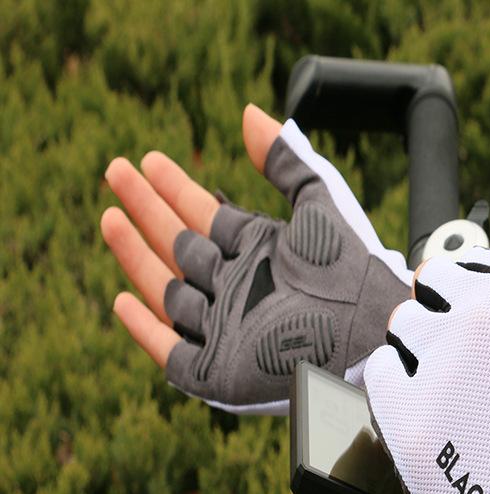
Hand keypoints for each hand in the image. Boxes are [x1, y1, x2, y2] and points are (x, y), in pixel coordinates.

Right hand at [103, 104, 410, 413]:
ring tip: (111, 216)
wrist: (368, 327)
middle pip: (180, 248)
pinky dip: (146, 329)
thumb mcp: (317, 202)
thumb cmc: (349, 268)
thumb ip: (284, 162)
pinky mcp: (220, 372)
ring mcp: (226, 331)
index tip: (149, 160)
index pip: (206, 219)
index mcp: (259, 256)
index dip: (176, 189)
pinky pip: (172, 351)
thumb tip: (249, 113)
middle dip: (148, 211)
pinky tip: (121, 299)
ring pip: (169, 293)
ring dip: (138, 257)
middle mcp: (239, 291)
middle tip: (116, 171)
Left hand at [364, 247, 489, 493]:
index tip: (456, 314)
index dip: (452, 292)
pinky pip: (376, 374)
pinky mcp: (403, 411)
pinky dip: (391, 395)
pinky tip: (423, 423)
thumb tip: (437, 297)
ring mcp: (437, 363)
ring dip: (411, 360)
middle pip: (421, 294)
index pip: (460, 263)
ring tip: (444, 403)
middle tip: (451, 371)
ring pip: (397, 331)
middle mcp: (477, 318)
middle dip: (430, 327)